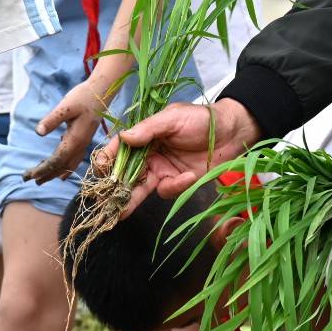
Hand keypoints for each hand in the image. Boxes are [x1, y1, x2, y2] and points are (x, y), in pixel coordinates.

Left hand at [25, 79, 106, 182]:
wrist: (101, 92)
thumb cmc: (82, 97)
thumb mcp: (65, 106)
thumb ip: (52, 120)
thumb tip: (38, 132)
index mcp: (75, 139)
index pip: (57, 160)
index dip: (43, 169)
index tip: (29, 175)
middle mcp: (80, 145)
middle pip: (62, 166)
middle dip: (45, 174)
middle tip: (28, 179)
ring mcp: (84, 144)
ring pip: (69, 165)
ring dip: (54, 173)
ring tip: (41, 179)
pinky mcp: (84, 140)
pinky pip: (74, 160)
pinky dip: (65, 168)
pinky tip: (60, 171)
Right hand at [92, 99, 260, 214]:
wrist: (231, 131)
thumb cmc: (201, 119)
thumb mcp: (173, 118)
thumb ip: (149, 128)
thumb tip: (125, 138)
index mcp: (144, 136)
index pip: (120, 149)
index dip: (107, 159)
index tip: (100, 170)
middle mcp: (149, 155)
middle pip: (126, 173)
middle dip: (114, 188)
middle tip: (104, 201)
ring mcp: (163, 170)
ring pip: (141, 188)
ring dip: (131, 199)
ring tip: (121, 212)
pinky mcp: (178, 182)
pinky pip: (168, 190)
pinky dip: (175, 186)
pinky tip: (187, 176)